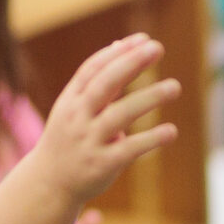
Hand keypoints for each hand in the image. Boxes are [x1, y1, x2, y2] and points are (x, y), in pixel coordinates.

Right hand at [35, 37, 178, 205]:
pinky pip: (129, 149)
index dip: (119, 52)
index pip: (93, 68)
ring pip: (120, 114)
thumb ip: (97, 80)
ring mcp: (89, 141)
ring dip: (148, 98)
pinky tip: (171, 131)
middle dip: (130, 63)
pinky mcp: (102, 165)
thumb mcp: (74, 107)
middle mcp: (77, 117)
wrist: (48, 184)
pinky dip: (151, 139)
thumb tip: (121, 45)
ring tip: (175, 86)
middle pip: (104, 84)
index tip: (144, 40)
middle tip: (157, 48)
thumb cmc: (69, 139)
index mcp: (70, 100)